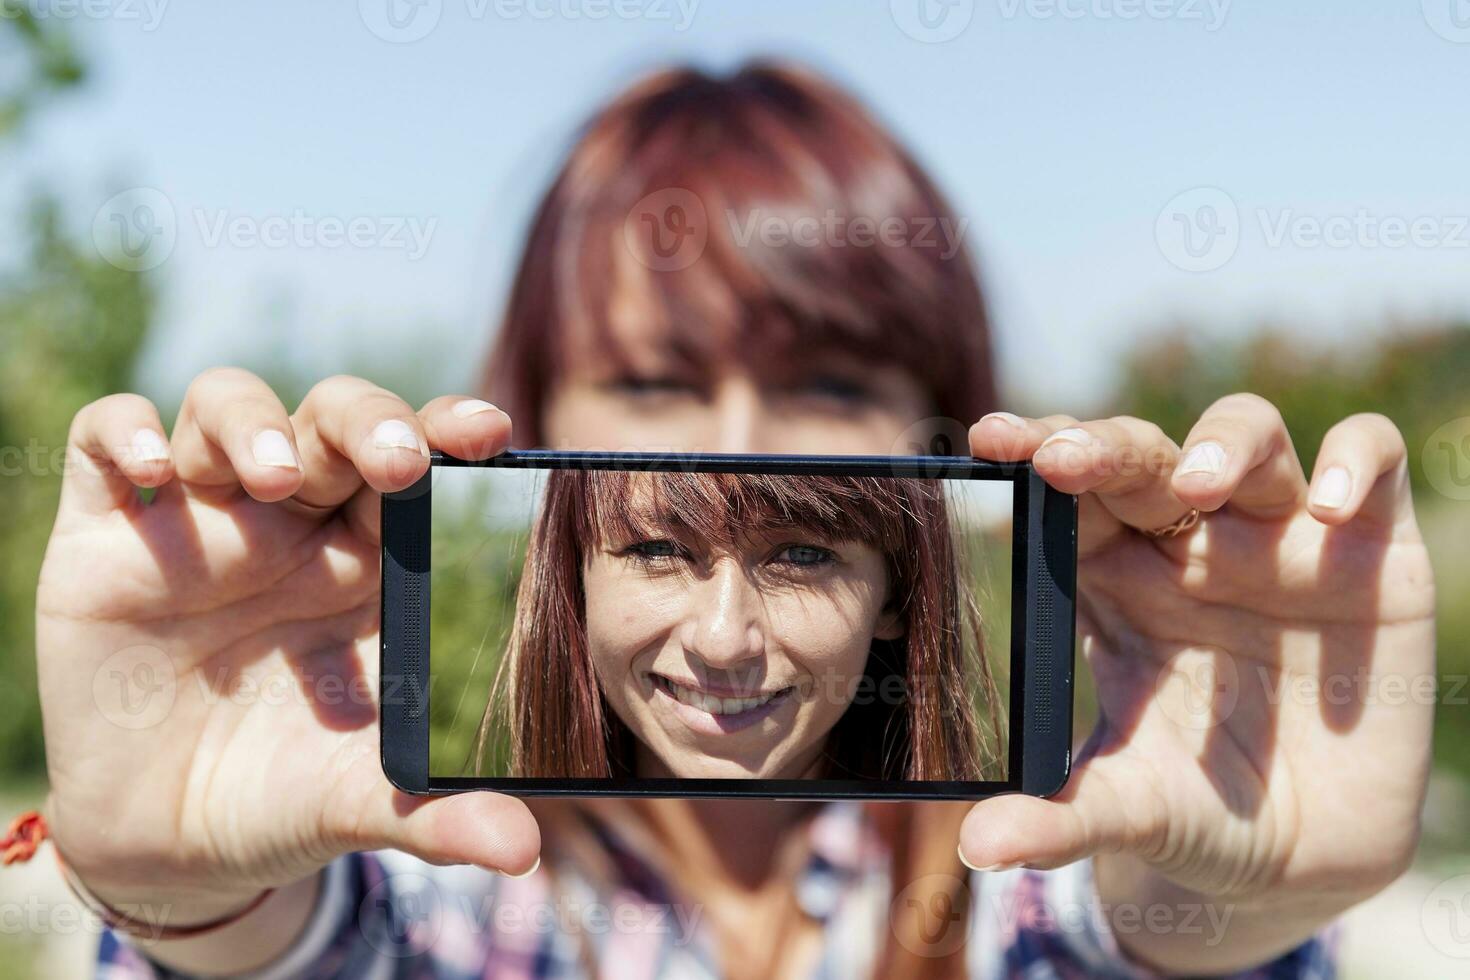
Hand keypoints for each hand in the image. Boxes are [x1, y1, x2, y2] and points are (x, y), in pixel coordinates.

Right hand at [36, 370, 539, 931]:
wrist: (171, 841)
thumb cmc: (287, 792)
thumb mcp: (361, 803)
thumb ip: (440, 817)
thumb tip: (522, 852)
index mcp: (370, 557)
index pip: (416, 461)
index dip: (446, 431)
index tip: (487, 433)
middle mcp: (291, 521)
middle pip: (331, 417)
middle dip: (364, 421)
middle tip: (393, 462)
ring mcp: (200, 518)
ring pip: (226, 407)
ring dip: (252, 423)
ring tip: (272, 477)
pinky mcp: (107, 536)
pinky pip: (103, 441)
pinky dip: (125, 433)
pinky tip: (156, 470)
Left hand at [960, 397, 1434, 970]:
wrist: (1303, 853)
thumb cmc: (1195, 807)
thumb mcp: (1130, 810)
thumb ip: (1059, 819)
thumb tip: (979, 848)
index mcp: (1114, 579)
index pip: (1067, 495)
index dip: (1032, 458)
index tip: (991, 447)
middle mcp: (1190, 541)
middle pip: (1143, 455)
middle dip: (1103, 445)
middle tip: (1063, 460)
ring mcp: (1277, 538)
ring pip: (1250, 435)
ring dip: (1222, 444)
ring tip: (1199, 486)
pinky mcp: (1370, 550)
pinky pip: (1376, 464)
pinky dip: (1361, 462)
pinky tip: (1334, 506)